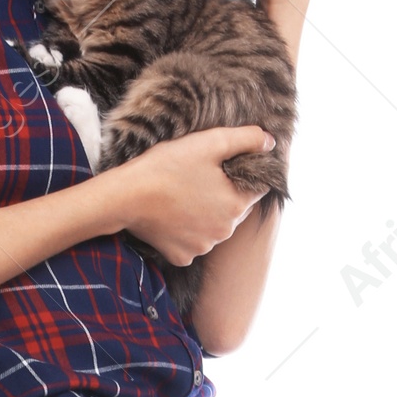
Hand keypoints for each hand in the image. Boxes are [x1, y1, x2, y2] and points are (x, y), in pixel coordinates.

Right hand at [109, 127, 275, 268]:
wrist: (125, 196)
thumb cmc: (167, 167)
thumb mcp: (210, 142)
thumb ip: (246, 139)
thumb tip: (270, 143)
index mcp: (237, 204)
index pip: (257, 188)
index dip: (243, 173)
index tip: (222, 166)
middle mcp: (225, 232)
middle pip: (235, 209)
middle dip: (224, 194)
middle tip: (199, 177)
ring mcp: (203, 247)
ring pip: (214, 227)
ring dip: (206, 213)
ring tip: (184, 195)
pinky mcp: (182, 256)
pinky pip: (192, 243)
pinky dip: (186, 231)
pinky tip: (173, 215)